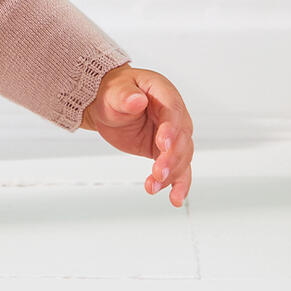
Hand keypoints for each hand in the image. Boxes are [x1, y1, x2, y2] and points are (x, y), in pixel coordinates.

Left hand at [80, 64, 193, 206]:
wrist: (108, 105)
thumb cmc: (113, 92)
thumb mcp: (114, 92)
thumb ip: (125, 96)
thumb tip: (136, 100)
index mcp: (164, 94)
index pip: (173, 112)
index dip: (171, 129)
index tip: (163, 144)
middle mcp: (174, 115)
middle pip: (182, 139)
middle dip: (171, 158)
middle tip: (158, 173)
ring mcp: (173, 135)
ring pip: (181, 157)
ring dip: (171, 174)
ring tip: (154, 187)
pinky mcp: (166, 151)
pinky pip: (178, 169)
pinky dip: (178, 184)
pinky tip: (175, 198)